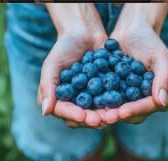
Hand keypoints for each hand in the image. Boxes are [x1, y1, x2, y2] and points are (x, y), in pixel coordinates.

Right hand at [38, 4, 107, 127]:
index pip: (64, 112)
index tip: (83, 115)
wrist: (86, 34)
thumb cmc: (64, 47)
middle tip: (101, 120)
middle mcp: (72, 103)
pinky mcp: (103, 95)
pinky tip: (122, 107)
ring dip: (104, 117)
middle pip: (81, 118)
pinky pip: (109, 104)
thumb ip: (47, 87)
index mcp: (57, 99)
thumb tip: (45, 113)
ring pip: (96, 115)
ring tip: (112, 116)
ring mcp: (89, 100)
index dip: (73, 115)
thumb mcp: (53, 64)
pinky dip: (115, 106)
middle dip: (91, 119)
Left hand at [104, 3, 167, 123]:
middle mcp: (152, 101)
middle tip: (105, 118)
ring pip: (123, 113)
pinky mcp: (121, 97)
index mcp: (167, 93)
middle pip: (136, 114)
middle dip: (120, 116)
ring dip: (109, 115)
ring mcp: (136, 100)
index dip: (136, 110)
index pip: (151, 106)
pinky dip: (101, 107)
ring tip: (97, 116)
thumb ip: (164, 77)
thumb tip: (161, 102)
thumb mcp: (160, 55)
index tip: (122, 112)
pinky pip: (111, 104)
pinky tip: (91, 108)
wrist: (130, 32)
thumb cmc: (149, 40)